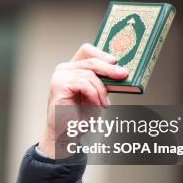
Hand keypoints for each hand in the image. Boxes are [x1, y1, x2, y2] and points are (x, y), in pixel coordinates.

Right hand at [38, 43, 127, 157]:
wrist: (66, 132)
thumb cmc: (80, 114)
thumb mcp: (96, 94)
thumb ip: (103, 81)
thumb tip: (120, 72)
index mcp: (72, 68)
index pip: (87, 50)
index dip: (101, 53)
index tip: (115, 61)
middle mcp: (64, 69)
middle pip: (91, 61)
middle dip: (109, 69)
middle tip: (123, 75)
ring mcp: (60, 76)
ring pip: (89, 74)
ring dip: (101, 90)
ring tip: (104, 104)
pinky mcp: (58, 85)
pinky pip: (83, 83)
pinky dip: (93, 94)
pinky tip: (97, 104)